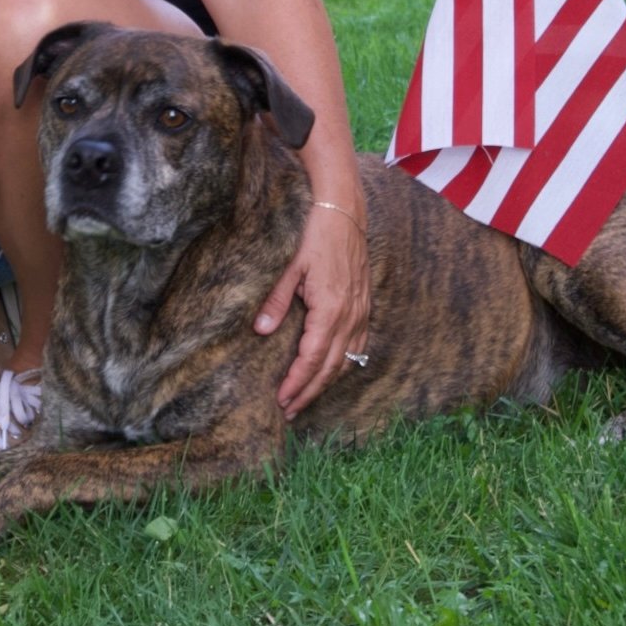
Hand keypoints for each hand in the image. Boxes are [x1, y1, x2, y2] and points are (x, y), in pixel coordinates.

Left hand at [253, 201, 370, 418]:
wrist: (344, 214)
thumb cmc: (314, 237)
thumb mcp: (290, 267)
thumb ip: (276, 301)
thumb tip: (261, 331)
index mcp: (330, 309)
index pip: (312, 358)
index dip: (297, 383)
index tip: (281, 400)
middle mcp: (349, 316)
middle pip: (329, 367)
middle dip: (309, 392)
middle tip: (289, 411)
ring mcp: (361, 312)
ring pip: (347, 360)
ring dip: (326, 382)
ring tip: (306, 398)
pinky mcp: (365, 306)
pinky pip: (358, 346)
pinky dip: (344, 364)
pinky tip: (332, 371)